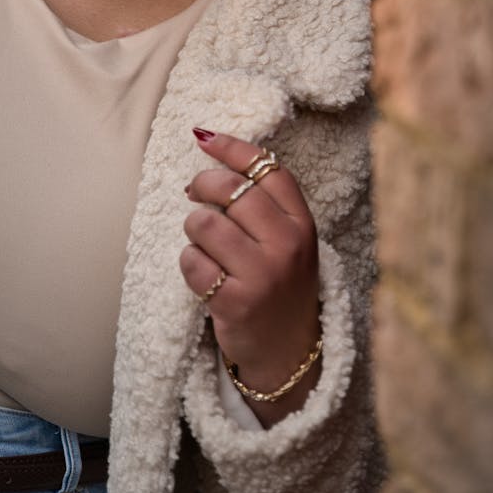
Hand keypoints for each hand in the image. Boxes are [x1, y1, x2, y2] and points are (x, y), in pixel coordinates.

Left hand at [180, 129, 321, 423]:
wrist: (289, 354)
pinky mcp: (235, 303)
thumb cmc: (281, 285)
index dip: (232, 148)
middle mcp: (287, 246)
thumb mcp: (289, 240)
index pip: (267, 169)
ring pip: (204, 224)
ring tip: (203, 241)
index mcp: (303, 224)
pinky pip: (192, 263)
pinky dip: (190, 264)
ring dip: (194, 229)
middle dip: (203, 185)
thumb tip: (211, 146)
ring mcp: (262, 275)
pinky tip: (203, 273)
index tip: (204, 138)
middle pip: (231, 189)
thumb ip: (263, 201)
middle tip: (194, 192)